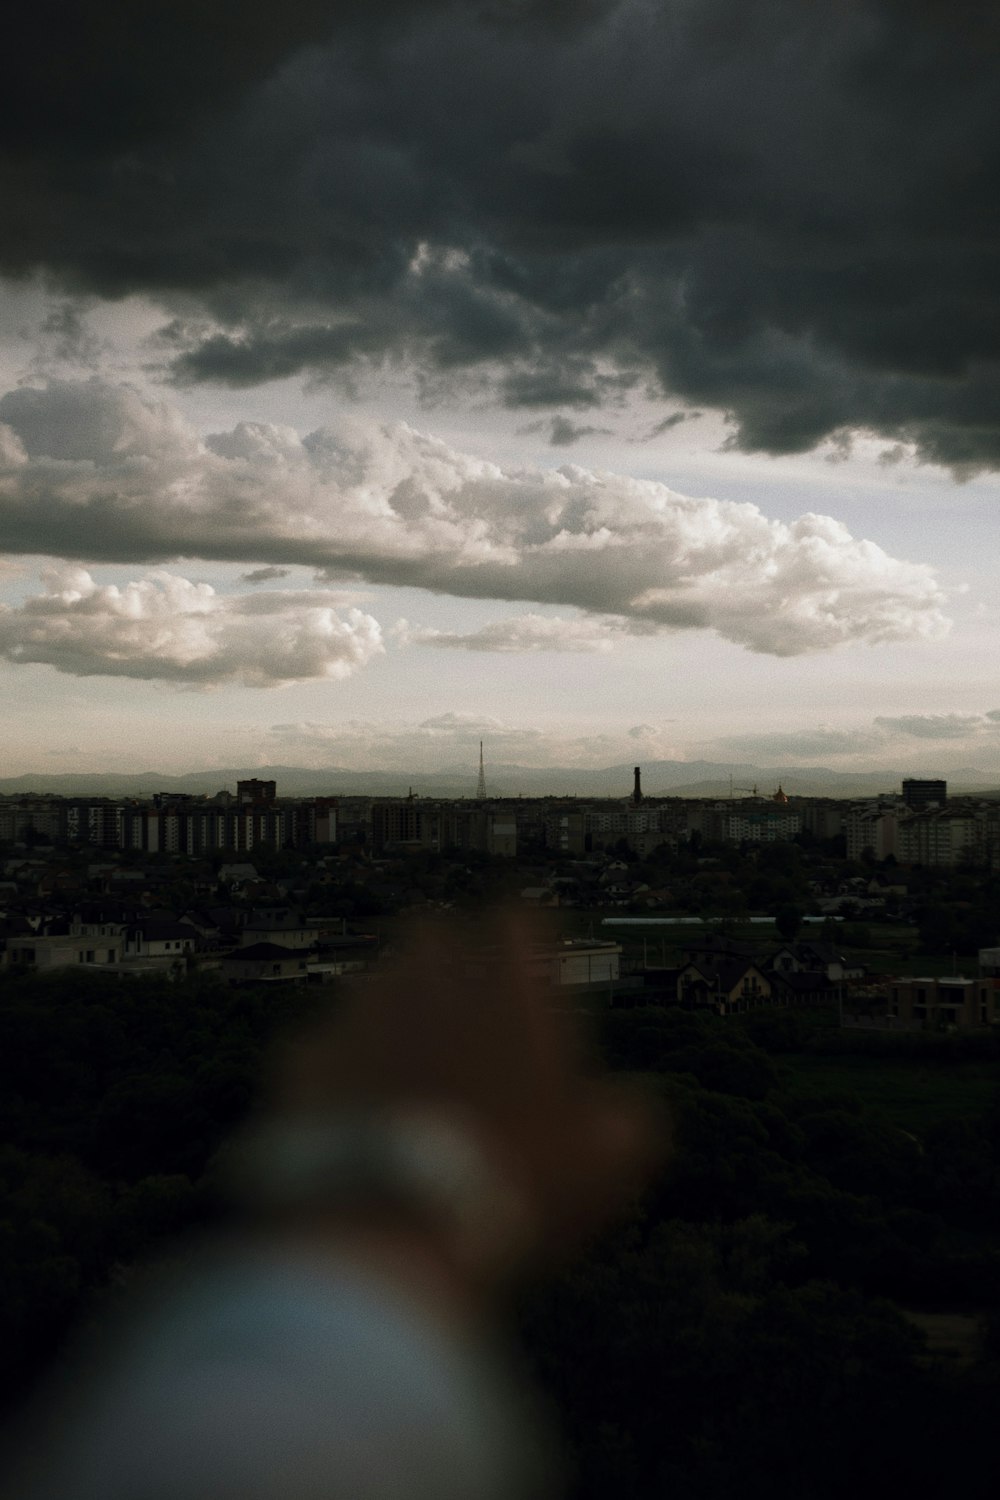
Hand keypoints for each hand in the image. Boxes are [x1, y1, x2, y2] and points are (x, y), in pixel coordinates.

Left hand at [267, 909, 663, 1273]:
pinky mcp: (304, 1054)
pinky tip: (352, 1114)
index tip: (531, 965)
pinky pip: (323, 1045)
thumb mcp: (605, 1162)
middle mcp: (428, 976)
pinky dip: (337, 1070)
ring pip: (371, 981)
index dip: (528, 939)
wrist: (390, 1225)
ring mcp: (359, 1010)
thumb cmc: (512, 1185)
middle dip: (445, 958)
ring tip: (401, 1067)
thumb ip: (630, 1119)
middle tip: (460, 1010)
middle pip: (432, 931)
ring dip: (387, 1010)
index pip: (520, 919)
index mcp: (506, 985)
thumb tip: (630, 1108)